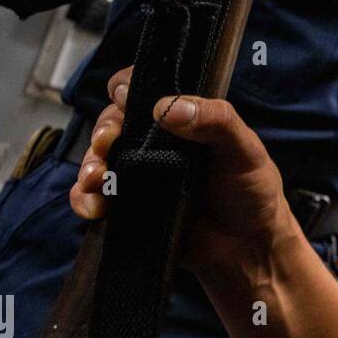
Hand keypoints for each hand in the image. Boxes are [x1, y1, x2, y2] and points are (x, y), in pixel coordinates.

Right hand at [69, 66, 296, 274]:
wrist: (249, 249)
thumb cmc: (253, 193)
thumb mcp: (245, 149)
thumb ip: (216, 121)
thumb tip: (169, 107)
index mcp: (184, 120)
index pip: (146, 91)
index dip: (127, 88)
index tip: (122, 96)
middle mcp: (158, 144)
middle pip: (113, 123)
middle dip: (103, 129)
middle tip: (107, 143)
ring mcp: (141, 176)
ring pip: (98, 159)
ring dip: (89, 165)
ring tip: (97, 178)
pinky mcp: (130, 208)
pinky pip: (95, 198)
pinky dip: (84, 198)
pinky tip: (93, 206)